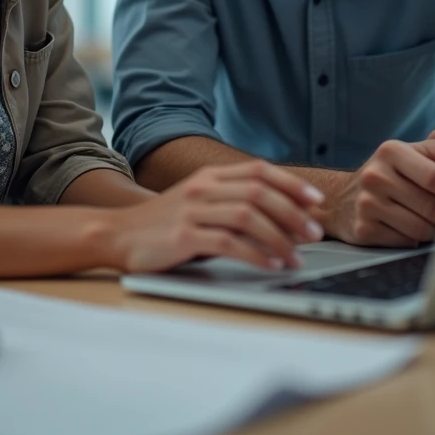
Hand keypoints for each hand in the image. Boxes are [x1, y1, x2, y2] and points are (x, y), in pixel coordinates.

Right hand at [101, 160, 324, 272]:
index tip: (316, 201)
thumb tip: (283, 216)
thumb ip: (232, 202)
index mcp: (209, 176)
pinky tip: (270, 264)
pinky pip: (228, 242)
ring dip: (279, 237)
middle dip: (292, 213)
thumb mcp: (199, 202)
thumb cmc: (165, 224)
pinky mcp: (183, 236)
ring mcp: (192, 210)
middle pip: (258, 191)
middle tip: (314, 234)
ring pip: (247, 215)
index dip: (291, 183)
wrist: (118, 234)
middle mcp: (203, 187)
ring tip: (297, 256)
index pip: (259, 170)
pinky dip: (255, 254)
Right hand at [325, 129, 434, 247]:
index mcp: (390, 151)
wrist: (340, 199)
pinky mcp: (363, 229)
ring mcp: (367, 203)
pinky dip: (415, 240)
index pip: (434, 176)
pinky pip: (406, 242)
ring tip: (433, 222)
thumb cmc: (386, 175)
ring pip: (421, 228)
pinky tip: (411, 230)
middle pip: (431, 206)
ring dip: (434, 229)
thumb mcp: (408, 153)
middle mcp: (375, 175)